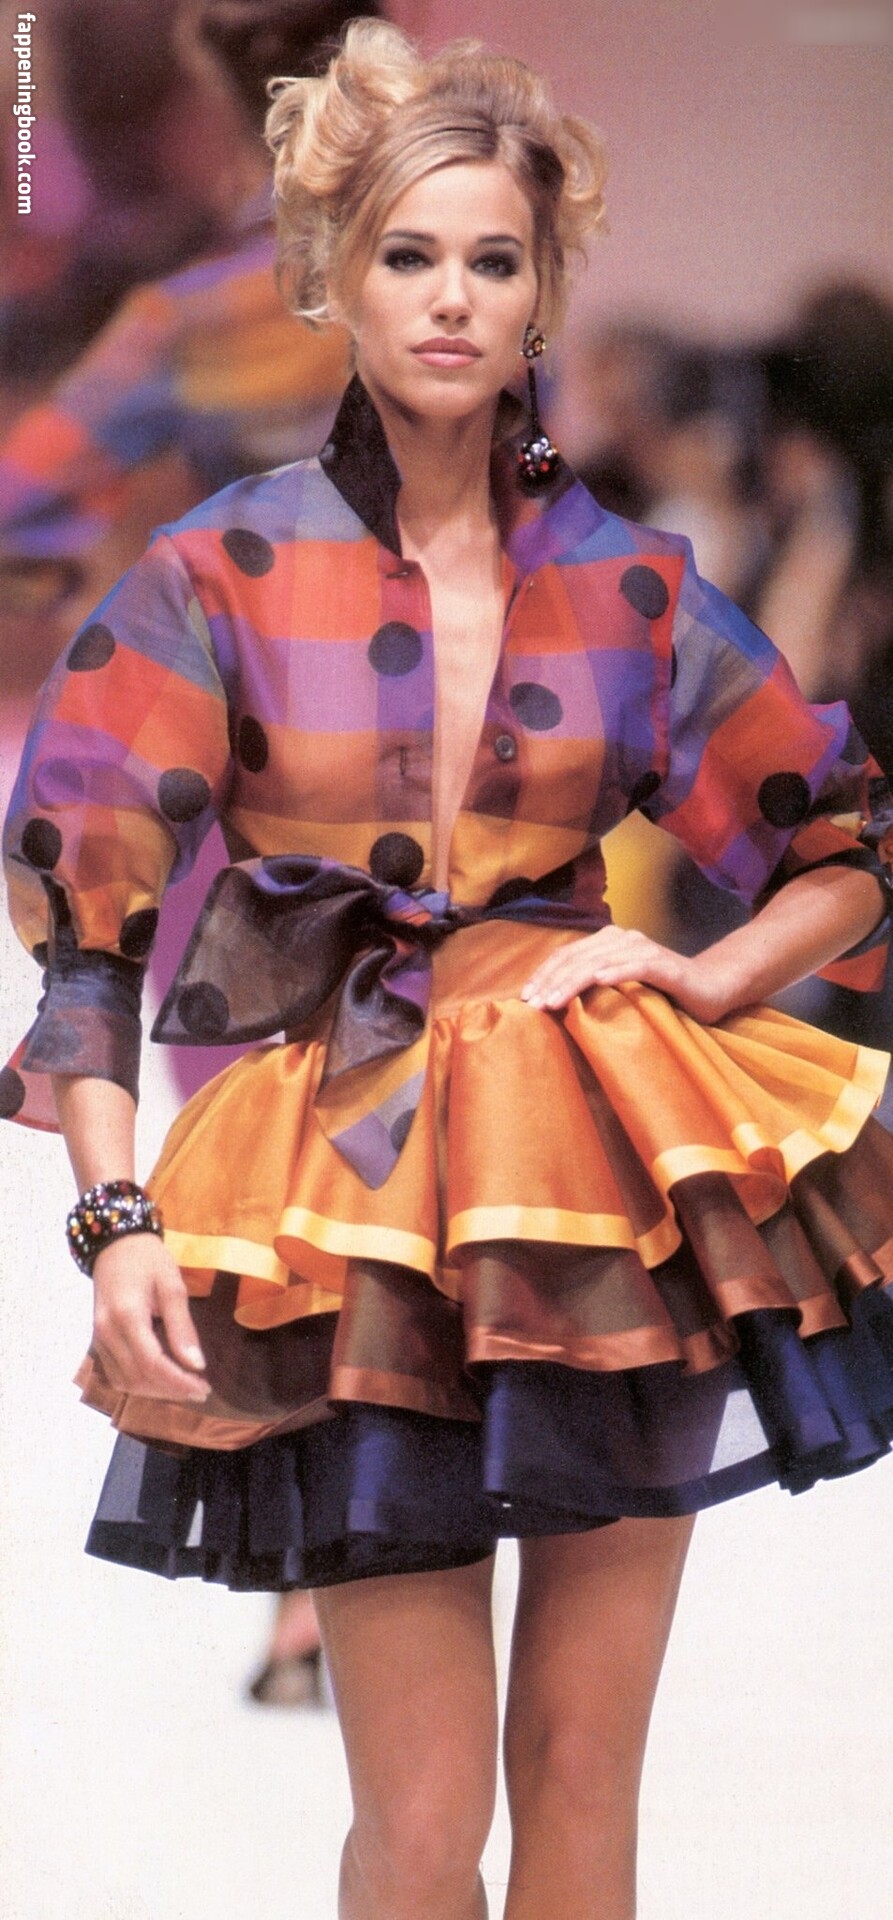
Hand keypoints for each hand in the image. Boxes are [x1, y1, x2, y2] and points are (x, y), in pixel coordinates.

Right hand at [91, 1233, 209, 1403]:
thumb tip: (196, 1364)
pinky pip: (116, 1373)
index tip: (204, 1388)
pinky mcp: (98, 1340)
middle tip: (200, 1390)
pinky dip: (140, 1382)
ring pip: (124, 1381)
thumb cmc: (148, 1259)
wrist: (115, 1244)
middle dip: (170, 1390)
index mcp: (126, 1316)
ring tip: (184, 1387)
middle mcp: (107, 1332)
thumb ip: (182, 1326)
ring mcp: (99, 1338)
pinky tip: (161, 1379)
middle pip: (137, 1377)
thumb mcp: (172, 1285)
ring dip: (155, 1391)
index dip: (179, 1382)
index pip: (152, 1363)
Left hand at [519, 925, 734, 1024]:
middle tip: (533, 1004)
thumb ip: (593, 986)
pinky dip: (616, 972)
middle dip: (551, 981)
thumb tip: (551, 1001)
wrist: (712, 988)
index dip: (543, 973)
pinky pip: (637, 966)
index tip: (524, 997)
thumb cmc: (662, 992)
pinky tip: (598, 981)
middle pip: (577, 958)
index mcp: (608, 942)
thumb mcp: (620, 989)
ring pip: (600, 962)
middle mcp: (623, 939)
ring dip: (573, 981)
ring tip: (554, 1000)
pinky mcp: (666, 965)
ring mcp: (644, 949)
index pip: (567, 955)